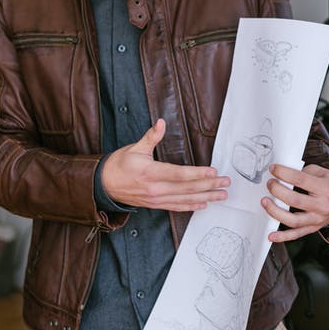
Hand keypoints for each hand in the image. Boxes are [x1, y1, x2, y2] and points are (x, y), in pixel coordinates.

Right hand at [101, 118, 228, 210]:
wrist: (103, 185)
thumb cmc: (119, 164)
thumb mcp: (135, 147)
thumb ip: (151, 136)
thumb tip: (161, 123)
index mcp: (150, 173)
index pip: (179, 174)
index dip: (197, 174)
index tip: (213, 172)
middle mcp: (155, 189)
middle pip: (187, 188)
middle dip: (209, 186)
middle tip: (225, 182)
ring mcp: (156, 199)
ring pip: (185, 199)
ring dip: (206, 197)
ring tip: (221, 195)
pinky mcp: (155, 205)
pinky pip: (177, 207)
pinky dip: (192, 206)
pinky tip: (204, 204)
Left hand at [261, 164, 328, 242]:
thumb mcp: (322, 172)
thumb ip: (304, 172)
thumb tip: (284, 175)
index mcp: (326, 188)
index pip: (300, 179)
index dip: (284, 173)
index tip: (274, 169)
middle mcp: (322, 206)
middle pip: (294, 200)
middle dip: (277, 190)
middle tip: (270, 184)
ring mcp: (317, 219)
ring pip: (293, 220)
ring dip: (275, 211)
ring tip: (265, 202)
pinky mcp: (313, 228)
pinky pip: (296, 235)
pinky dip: (282, 237)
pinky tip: (272, 235)